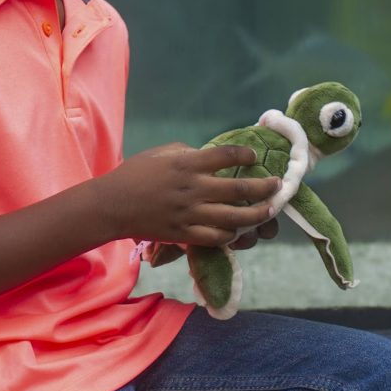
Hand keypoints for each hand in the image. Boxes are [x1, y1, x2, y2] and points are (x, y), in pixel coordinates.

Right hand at [98, 143, 280, 247]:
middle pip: (239, 189)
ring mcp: (189, 214)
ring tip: (268, 211)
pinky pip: (215, 238)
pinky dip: (231, 235)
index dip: (246, 155)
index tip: (254, 157)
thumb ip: (188, 152)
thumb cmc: (135, 173)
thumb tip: (209, 156)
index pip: (227, 156)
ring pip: (233, 218)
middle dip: (264, 187)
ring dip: (256, 214)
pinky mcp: (183, 235)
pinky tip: (238, 231)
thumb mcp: (162, 152)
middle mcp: (193, 188)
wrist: (112, 205)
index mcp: (188, 164)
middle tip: (278, 185)